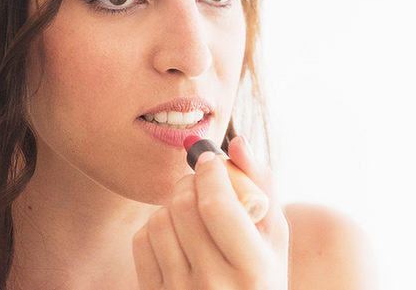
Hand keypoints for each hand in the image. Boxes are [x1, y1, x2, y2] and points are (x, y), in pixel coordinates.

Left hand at [133, 136, 288, 289]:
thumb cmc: (260, 274)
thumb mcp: (274, 237)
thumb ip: (262, 186)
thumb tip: (238, 141)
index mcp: (252, 268)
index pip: (216, 205)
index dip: (210, 171)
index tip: (210, 159)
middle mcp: (214, 284)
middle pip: (184, 206)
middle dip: (191, 181)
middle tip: (200, 180)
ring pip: (159, 219)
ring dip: (173, 203)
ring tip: (191, 211)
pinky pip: (142, 241)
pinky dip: (156, 226)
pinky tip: (176, 234)